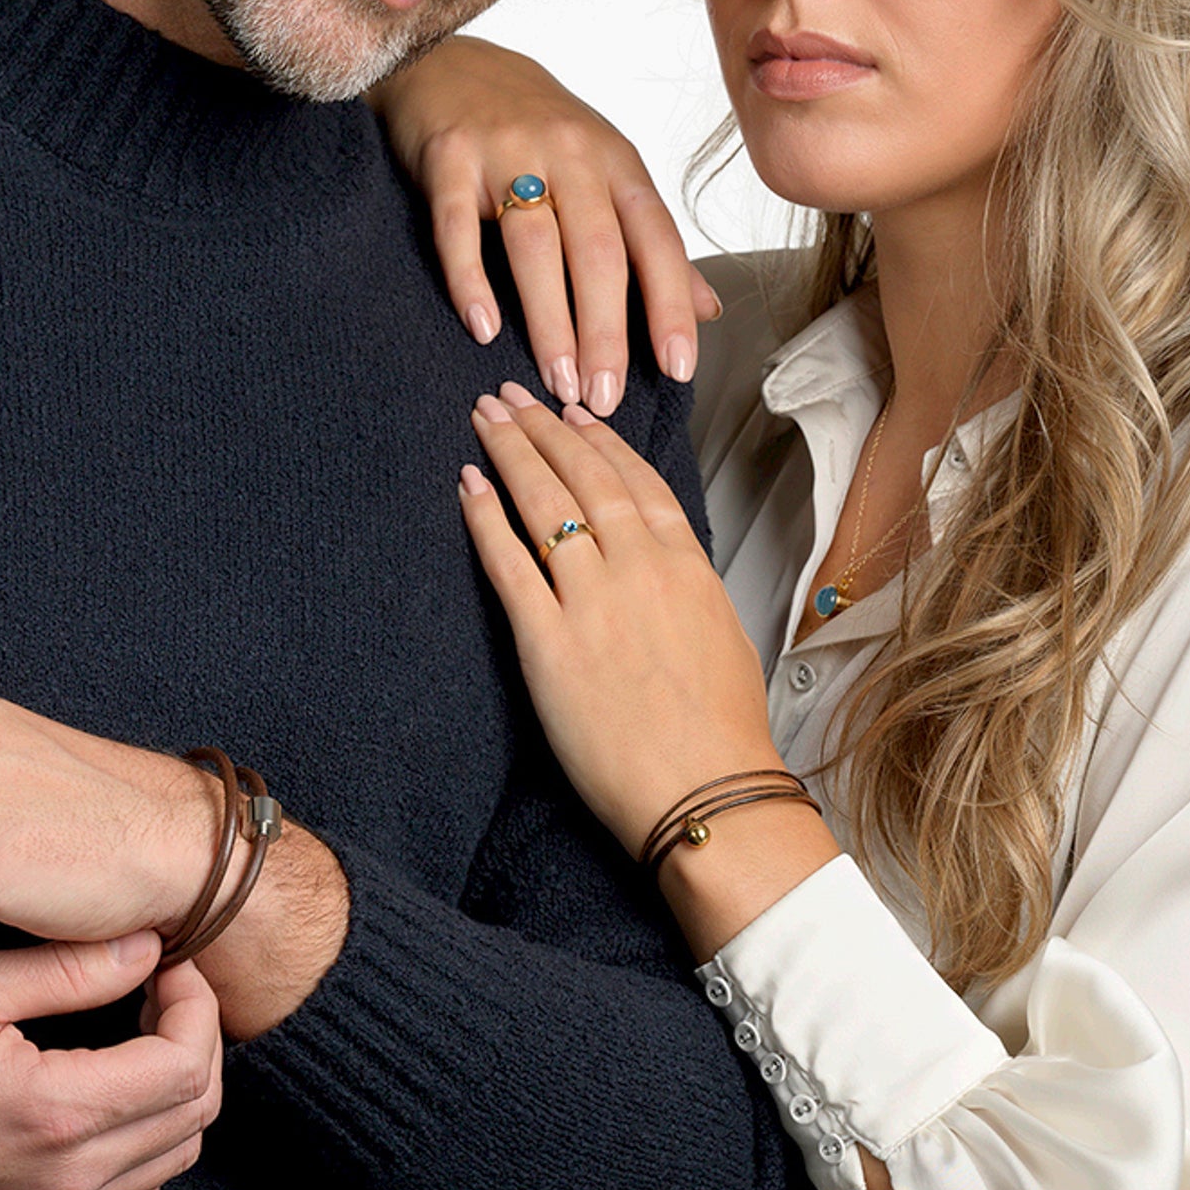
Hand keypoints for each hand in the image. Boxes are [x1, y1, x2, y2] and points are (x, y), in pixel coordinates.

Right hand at [0, 933, 223, 1189]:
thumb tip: (146, 946)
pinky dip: (150, 1137)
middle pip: (196, 1114)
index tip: (169, 962)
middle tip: (162, 987)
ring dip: (179, 1089)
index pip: (186, 1066)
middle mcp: (64, 1179)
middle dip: (197, 1038)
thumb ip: (65, 968)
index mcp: (54, 1115)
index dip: (196, 1004)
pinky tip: (114, 1083)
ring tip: (142, 1027)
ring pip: (175, 1157)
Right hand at [369, 36, 718, 413]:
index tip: (679, 367)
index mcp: (616, 162)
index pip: (655, 240)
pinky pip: (459, 226)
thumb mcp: (606, 171)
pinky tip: (483, 327)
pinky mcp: (449, 156)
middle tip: (604, 395)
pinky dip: (470, 279)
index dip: (671, 304)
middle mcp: (569, 153)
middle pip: (597, 250)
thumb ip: (650, 242)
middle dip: (605, 331)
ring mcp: (507, 151)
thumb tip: (707, 308)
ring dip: (549, 319)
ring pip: (535, 245)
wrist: (453, 62)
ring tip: (556, 380)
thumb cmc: (538, 131)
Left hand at [458, 382, 779, 851]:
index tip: (574, 414)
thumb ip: (687, 586)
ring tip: (485, 419)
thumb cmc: (721, 732)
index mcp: (686, 564)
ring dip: (510, 452)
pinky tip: (467, 485)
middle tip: (511, 396)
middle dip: (543, 429)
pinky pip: (509, 562)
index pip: (636, 481)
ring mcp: (591, 600)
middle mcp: (638, 568)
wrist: (708, 793)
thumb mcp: (722, 635)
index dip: (600, 442)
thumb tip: (663, 564)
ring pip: (545, 503)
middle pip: (583, 478)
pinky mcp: (548, 640)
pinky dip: (485, 517)